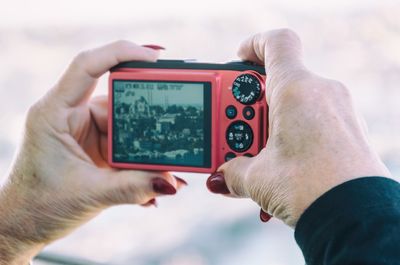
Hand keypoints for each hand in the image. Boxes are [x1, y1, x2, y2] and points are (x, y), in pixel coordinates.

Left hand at [0, 41, 184, 263]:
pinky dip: (140, 157)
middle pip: (116, 97)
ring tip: (165, 163)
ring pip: (126, 122)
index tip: (154, 57)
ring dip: (146, 142)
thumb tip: (171, 182)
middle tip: (174, 117)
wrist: (25, 224)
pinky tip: (152, 175)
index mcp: (55, 113)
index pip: (87, 66)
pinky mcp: (95, 144)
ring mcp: (85, 128)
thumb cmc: (40, 205)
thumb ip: (132, 188)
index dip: (121, 53)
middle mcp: (70, 114)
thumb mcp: (89, 195)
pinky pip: (126, 141)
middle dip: (147, 110)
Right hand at [207, 29, 391, 226]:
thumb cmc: (310, 189)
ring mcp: (338, 111)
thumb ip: (233, 171)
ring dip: (266, 127)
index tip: (238, 61)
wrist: (355, 218)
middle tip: (232, 132)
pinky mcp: (347, 130)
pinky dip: (290, 136)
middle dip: (248, 106)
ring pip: (292, 105)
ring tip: (253, 160)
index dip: (253, 45)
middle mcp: (321, 92)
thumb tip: (222, 176)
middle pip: (276, 83)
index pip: (276, 42)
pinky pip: (311, 121)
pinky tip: (279, 167)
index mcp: (295, 89)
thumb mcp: (258, 177)